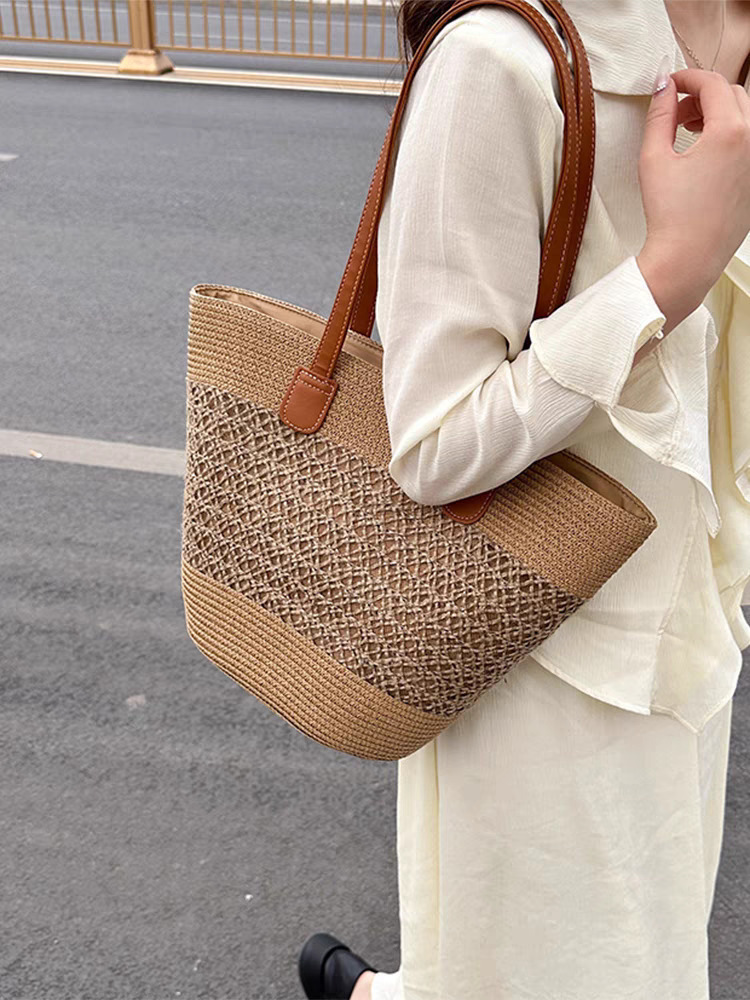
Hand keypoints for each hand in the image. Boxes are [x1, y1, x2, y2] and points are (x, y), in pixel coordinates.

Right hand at [636, 67, 749, 329]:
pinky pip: (748, 142)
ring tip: (689, 131)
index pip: (712, 83)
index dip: (687, 78)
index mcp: (729, 132)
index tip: (669, 84)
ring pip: (745, 117)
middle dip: (704, 95)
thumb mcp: (654, 158)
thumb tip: (662, 85)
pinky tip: (704, 153)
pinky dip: (730, 135)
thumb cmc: (670, 214)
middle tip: (676, 112)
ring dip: (719, 113)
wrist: (688, 258)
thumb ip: (659, 114)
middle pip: (734, 94)